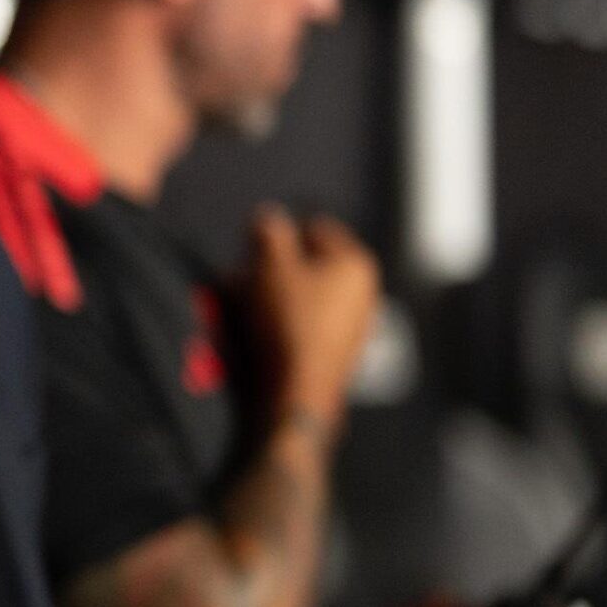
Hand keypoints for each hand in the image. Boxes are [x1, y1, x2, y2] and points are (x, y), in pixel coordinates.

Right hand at [245, 206, 379, 431]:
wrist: (298, 390)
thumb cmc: (289, 322)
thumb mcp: (271, 265)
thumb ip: (269, 232)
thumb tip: (268, 216)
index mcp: (355, 262)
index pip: (315, 228)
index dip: (280, 234)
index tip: (252, 246)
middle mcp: (363, 290)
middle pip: (310, 263)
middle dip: (273, 266)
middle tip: (243, 276)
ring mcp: (353, 323)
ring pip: (306, 293)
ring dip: (274, 294)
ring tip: (244, 304)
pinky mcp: (337, 349)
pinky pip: (307, 321)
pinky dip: (284, 319)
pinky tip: (260, 329)